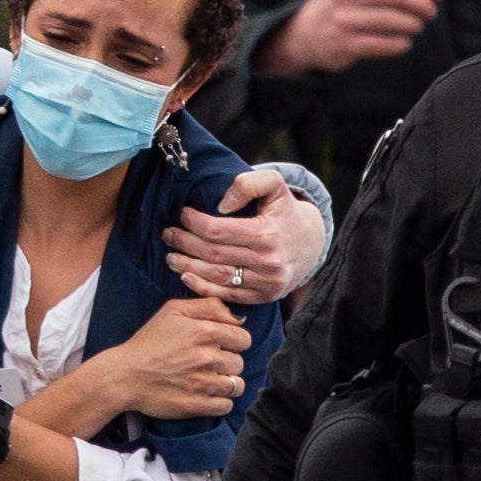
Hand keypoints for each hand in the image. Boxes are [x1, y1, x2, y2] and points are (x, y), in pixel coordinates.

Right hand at [85, 294, 249, 420]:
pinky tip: (206, 394)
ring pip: (236, 385)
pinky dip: (220, 402)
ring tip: (210, 380)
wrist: (124, 375)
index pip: (244, 339)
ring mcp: (204, 383)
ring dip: (227, 383)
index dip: (233, 342)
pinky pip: (226, 406)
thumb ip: (208, 306)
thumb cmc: (148, 341)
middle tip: (209, 363)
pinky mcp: (197, 405)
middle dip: (228, 362)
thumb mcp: (173, 310)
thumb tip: (237, 318)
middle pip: (240, 363)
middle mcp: (209, 358)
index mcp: (206, 332)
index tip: (220, 345)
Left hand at [165, 167, 327, 303]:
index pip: (218, 231)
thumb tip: (221, 204)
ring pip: (217, 276)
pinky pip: (227, 295)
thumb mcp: (275, 186)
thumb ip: (248, 184)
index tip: (183, 214)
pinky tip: (186, 276)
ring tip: (171, 256)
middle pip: (214, 254)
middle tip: (169, 235)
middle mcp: (268, 262)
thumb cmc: (285, 212)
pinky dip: (203, 287)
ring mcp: (266, 283)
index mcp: (268, 234)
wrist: (311, 243)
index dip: (194, 223)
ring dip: (188, 267)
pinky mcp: (263, 296)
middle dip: (185, 244)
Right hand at [254, 0, 441, 76]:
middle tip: (431, 12)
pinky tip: (405, 42)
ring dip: (413, 24)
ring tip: (418, 26)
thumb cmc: (342, 2)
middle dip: (421, 3)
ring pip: (391, 20)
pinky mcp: (344, 43)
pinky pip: (381, 44)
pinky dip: (399, 44)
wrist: (304, 32)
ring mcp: (343, 18)